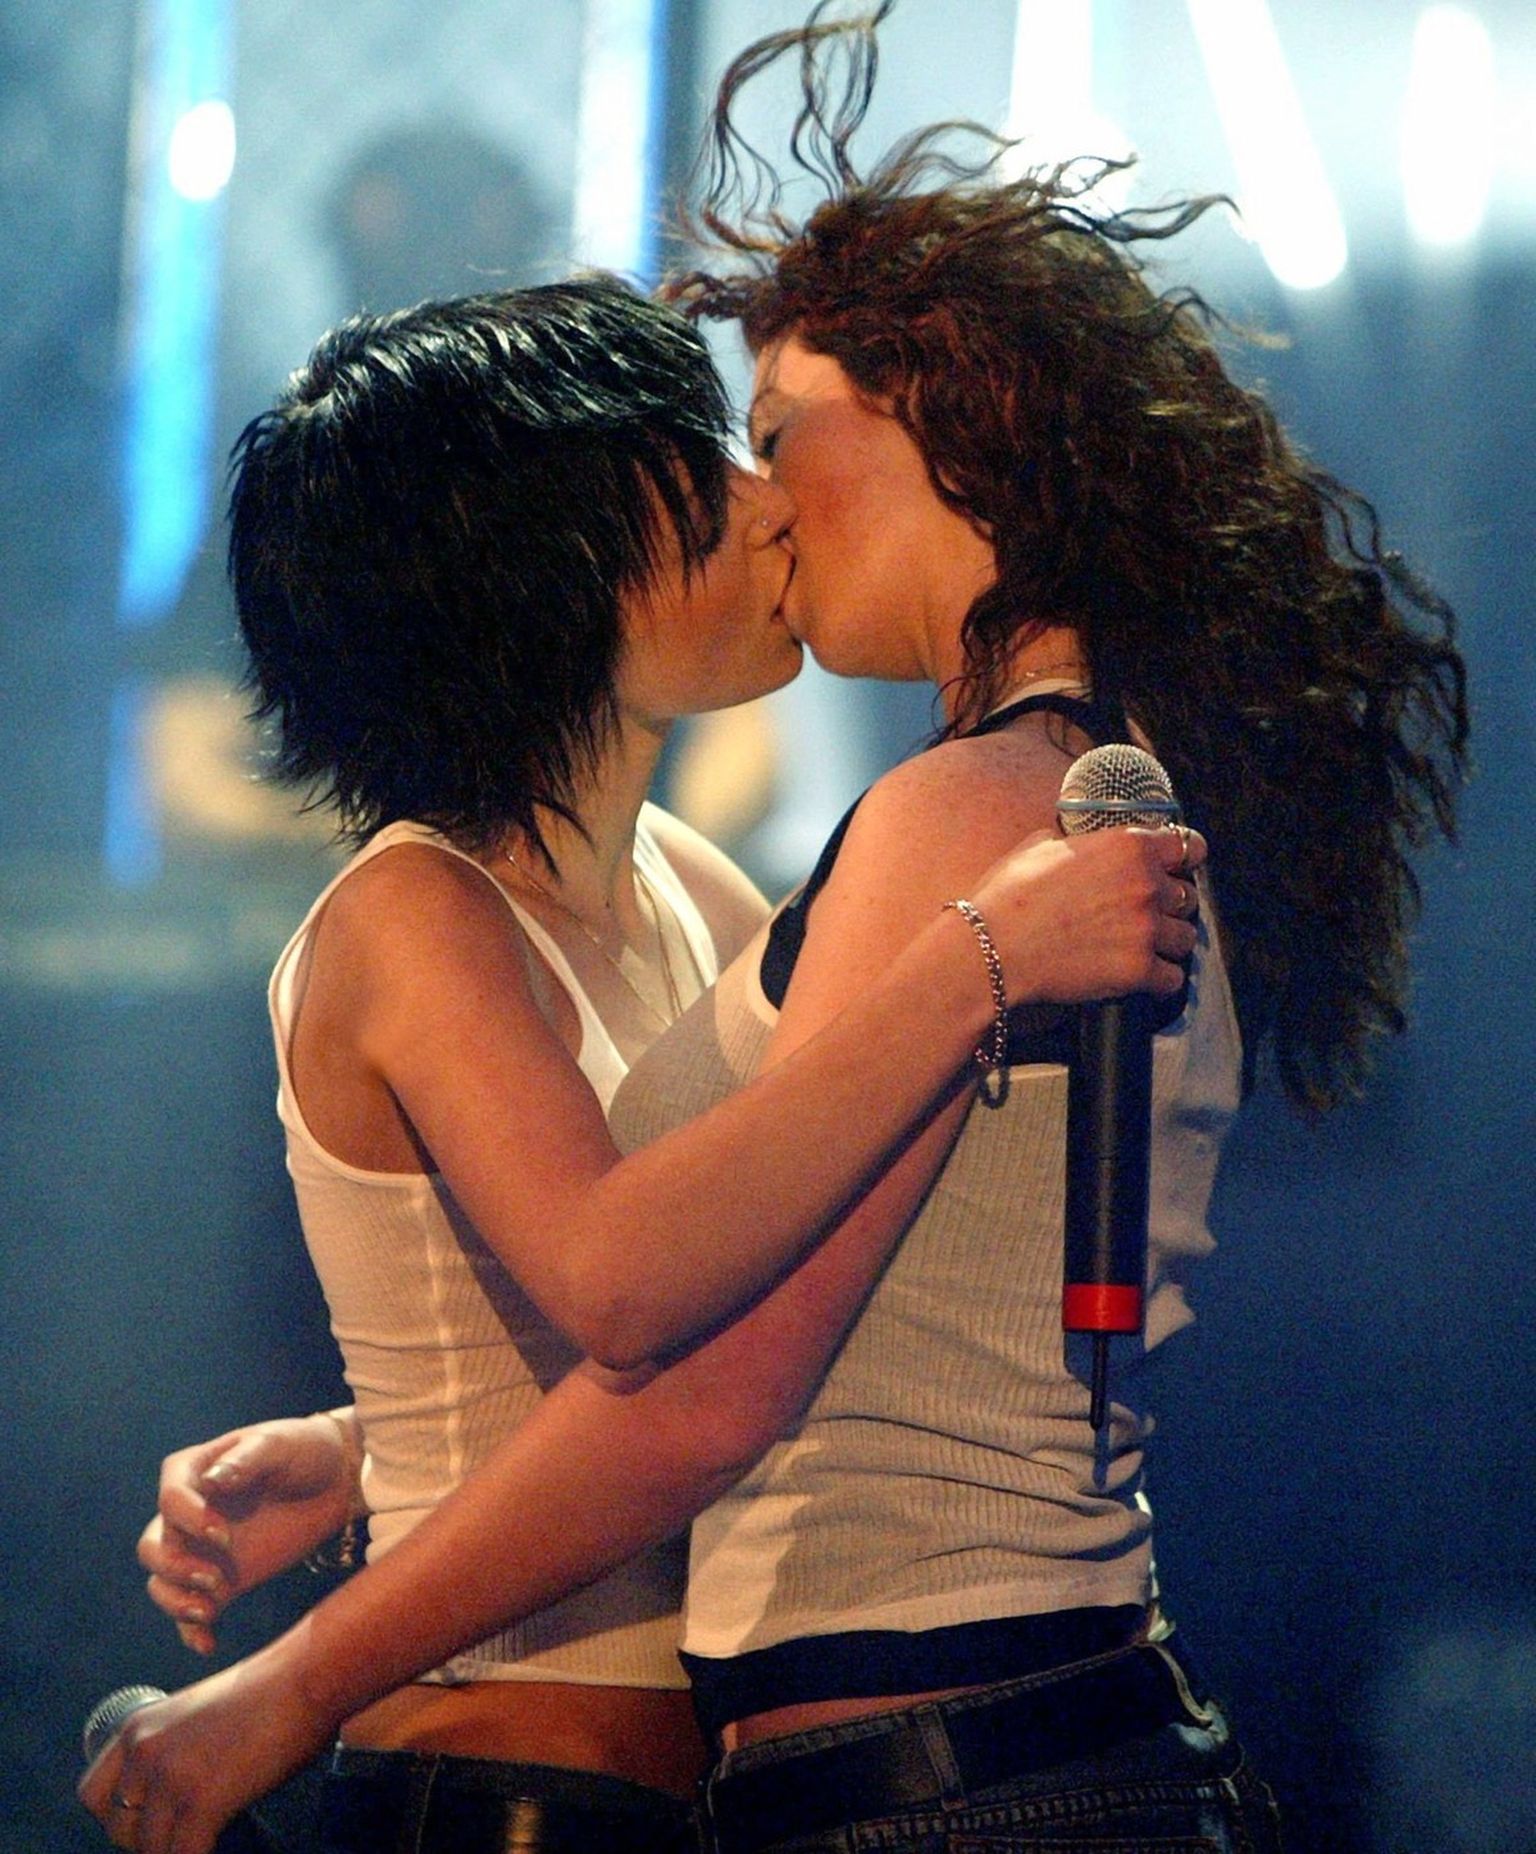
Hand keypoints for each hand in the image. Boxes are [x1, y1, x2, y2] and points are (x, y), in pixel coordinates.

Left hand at [78, 1652, 330, 1853]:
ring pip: (150, 1851)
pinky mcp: (202, 1802)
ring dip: (178, 1849)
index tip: (147, 1823)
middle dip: (150, 1840)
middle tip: (186, 1830)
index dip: (119, 1817)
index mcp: (139, 1727)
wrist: (308, 1676)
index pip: (93, 1796)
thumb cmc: (268, 1694)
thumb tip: (168, 1804)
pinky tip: (219, 1844)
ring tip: (207, 1835)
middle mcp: (144, 1752)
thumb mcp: (196, 1714)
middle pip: (120, 1830)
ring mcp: (171, 1778)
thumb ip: (169, 1751)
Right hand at [142, 1413, 362, 1654]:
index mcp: (194, 1470)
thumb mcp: (279, 1444)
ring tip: (208, 1611)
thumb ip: (246, 1459)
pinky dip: (191, 1630)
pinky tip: (207, 1645)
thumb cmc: (302, 1450)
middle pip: (152, 1546)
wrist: (334, 1480)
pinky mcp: (220, 1581)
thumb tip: (212, 1480)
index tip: (223, 1535)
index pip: (169, 1498)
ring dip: (175, 1600)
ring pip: (161, 1581)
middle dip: (175, 1567)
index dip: (188, 1520)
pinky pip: (191, 1612)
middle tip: (214, 1579)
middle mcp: (187, 1513)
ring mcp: (200, 1549)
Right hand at [975, 822, 1205, 1005]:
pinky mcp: (1139, 971)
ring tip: (1140, 949)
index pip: (1188, 846)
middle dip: (1169, 907)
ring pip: (1186, 938)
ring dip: (1167, 944)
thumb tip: (1079, 843)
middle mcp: (1146, 884)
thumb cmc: (1008, 897)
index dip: (1185, 859)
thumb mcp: (1040, 847)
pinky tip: (1139, 977)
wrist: (991, 949)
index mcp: (1127, 846)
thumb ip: (1078, 843)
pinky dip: (1159, 980)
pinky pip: (1172, 978)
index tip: (1179, 869)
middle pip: (1187, 896)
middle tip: (1142, 917)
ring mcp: (1146, 929)